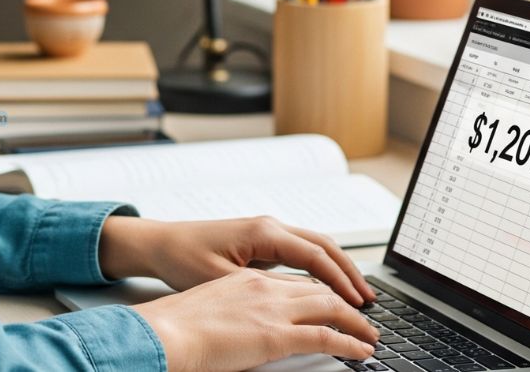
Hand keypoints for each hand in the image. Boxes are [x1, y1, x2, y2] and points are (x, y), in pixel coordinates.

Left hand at [98, 215, 376, 306]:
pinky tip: (327, 285)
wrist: (160, 242)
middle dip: (349, 272)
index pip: (316, 255)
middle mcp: (269, 226)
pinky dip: (320, 266)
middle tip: (369, 300)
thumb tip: (295, 303)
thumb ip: (261, 290)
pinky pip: (301, 250)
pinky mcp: (260, 239)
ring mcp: (266, 230)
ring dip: (337, 267)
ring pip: (314, 245)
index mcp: (264, 232)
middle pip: (323, 246)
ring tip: (356, 294)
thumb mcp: (223, 281)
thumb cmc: (184, 258)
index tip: (358, 303)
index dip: (341, 280)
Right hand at [130, 267, 377, 371]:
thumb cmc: (176, 324)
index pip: (294, 280)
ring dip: (355, 321)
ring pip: (329, 306)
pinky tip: (362, 351)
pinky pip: (326, 335)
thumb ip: (234, 307)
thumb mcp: (209, 304)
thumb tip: (242, 323)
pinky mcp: (275, 334)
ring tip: (370, 334)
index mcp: (247, 278)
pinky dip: (350, 342)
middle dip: (346, 301)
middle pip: (318, 288)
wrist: (165, 331)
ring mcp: (272, 308)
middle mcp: (264, 286)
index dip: (320, 291)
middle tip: (363, 315)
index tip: (333, 301)